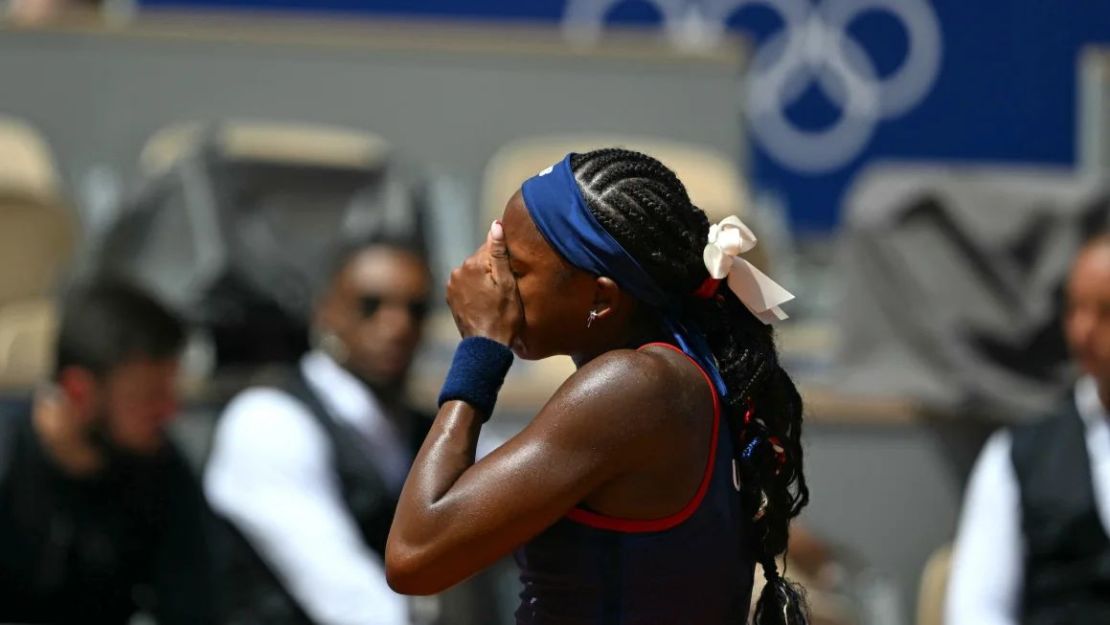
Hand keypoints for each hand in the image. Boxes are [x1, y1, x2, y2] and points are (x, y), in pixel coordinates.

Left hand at [445, 221, 522, 345]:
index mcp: (473, 265)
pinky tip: (485, 303)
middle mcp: (458, 271)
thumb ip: (499, 253)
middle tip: (506, 289)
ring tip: (496, 298)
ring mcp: (452, 285)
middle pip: (481, 259)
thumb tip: (495, 225)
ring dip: (484, 279)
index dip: (505, 258)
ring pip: (474, 272)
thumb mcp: (508, 284)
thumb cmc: (503, 317)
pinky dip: (476, 289)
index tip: (511, 273)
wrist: (486, 347)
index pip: (491, 247)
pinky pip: (467, 285)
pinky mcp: (451, 297)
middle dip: (493, 269)